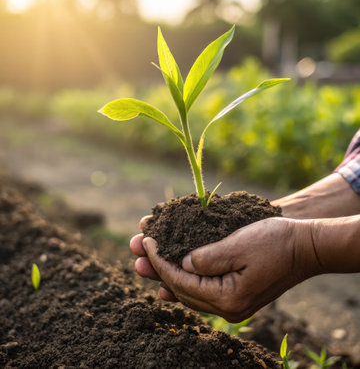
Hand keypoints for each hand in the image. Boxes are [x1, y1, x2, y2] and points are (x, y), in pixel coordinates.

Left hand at [137, 217, 320, 321]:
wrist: (304, 246)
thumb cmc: (275, 241)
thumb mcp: (239, 244)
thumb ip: (207, 258)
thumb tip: (181, 264)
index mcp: (228, 297)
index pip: (180, 281)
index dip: (159, 260)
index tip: (145, 239)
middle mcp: (227, 307)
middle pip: (180, 288)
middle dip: (156, 266)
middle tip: (135, 247)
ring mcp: (232, 303)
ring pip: (188, 290)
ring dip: (165, 273)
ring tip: (143, 260)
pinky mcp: (235, 293)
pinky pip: (201, 290)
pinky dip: (182, 280)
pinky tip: (166, 278)